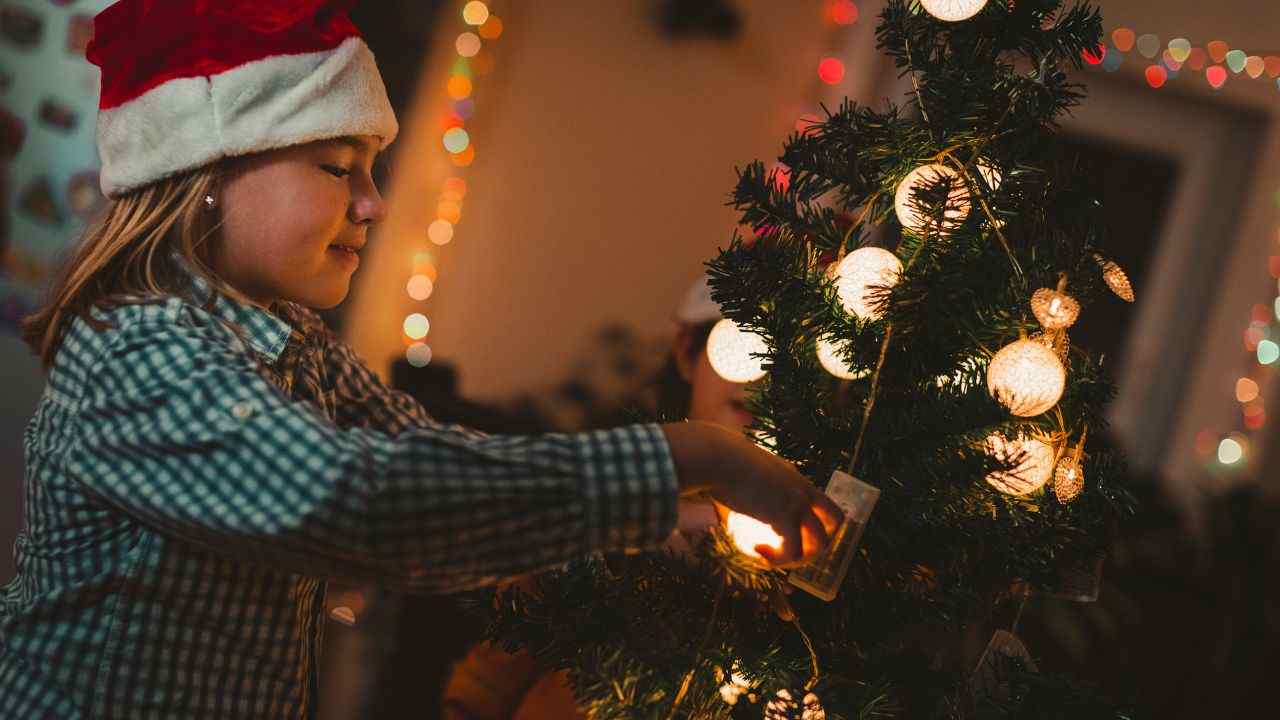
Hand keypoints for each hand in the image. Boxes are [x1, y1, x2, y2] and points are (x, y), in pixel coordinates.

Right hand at [660, 421, 843, 567]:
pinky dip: (777, 559)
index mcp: (797, 480)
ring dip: (797, 559)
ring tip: (769, 557)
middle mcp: (803, 491)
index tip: (796, 537)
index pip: (827, 508)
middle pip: (833, 527)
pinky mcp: (784, 516)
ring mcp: (797, 503)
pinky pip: (792, 551)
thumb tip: (733, 498)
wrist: (716, 457)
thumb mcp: (747, 472)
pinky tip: (757, 551)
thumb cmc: (720, 461)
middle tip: (785, 552)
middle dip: (815, 546)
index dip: (820, 528)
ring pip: (818, 545)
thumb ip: (752, 486)